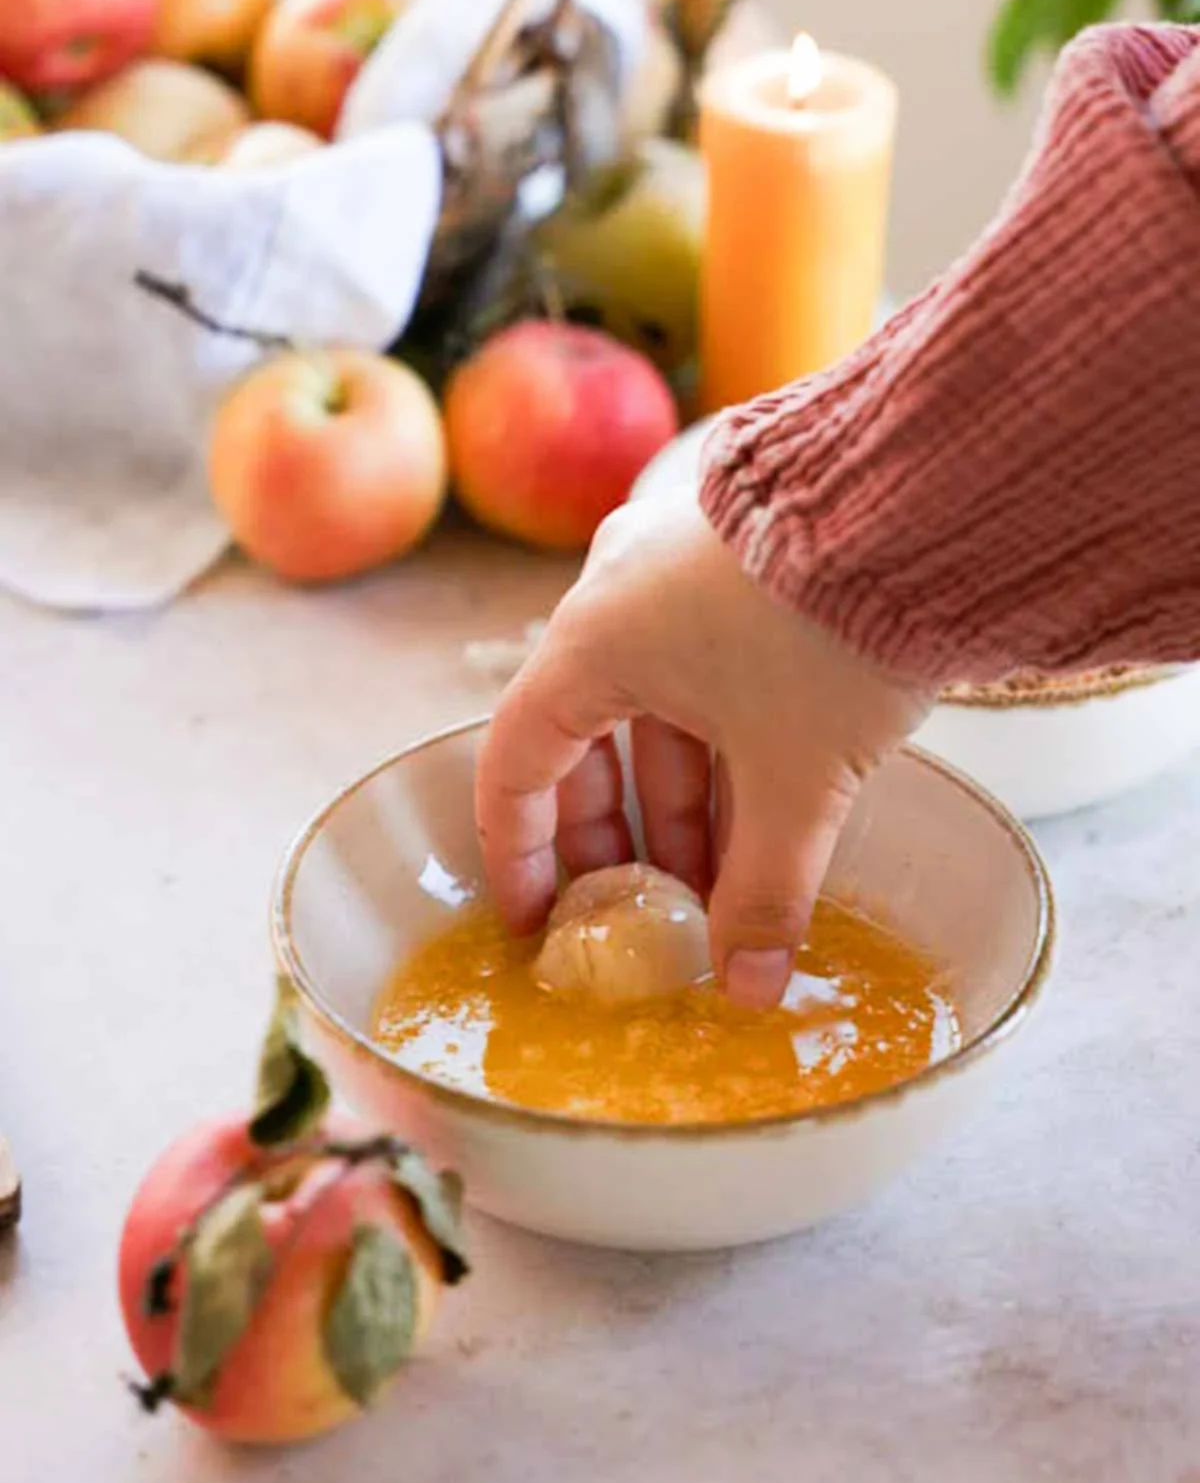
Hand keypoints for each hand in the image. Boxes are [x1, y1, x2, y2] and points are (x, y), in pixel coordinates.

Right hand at [476, 491, 933, 1007]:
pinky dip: (727, 751)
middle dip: (625, 842)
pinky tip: (770, 817)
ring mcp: (682, 574)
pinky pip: (709, 677)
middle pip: (591, 744)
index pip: (516, 763)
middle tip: (650, 915)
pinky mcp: (745, 567)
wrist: (929, 495)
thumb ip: (765, 890)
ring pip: (662, 714)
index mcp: (593, 642)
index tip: (540, 920)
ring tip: (728, 887)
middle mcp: (620, 598)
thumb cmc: (831, 628)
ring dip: (689, 806)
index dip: (522, 854)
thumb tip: (747, 987)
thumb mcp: (797, 777)